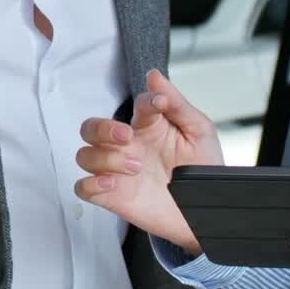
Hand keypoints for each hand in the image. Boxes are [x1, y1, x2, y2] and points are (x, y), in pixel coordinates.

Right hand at [75, 69, 222, 252]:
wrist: (206, 212)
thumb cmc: (203, 170)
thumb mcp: (198, 131)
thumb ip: (176, 103)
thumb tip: (155, 76)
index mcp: (150, 127)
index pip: (135, 104)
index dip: (145, 101)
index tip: (159, 106)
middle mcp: (129, 147)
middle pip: (91, 127)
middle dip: (103, 128)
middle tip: (127, 136)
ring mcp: (118, 171)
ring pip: (85, 155)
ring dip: (105, 158)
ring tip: (135, 167)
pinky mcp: (114, 196)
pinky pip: (83, 187)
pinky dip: (92, 183)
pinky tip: (114, 183)